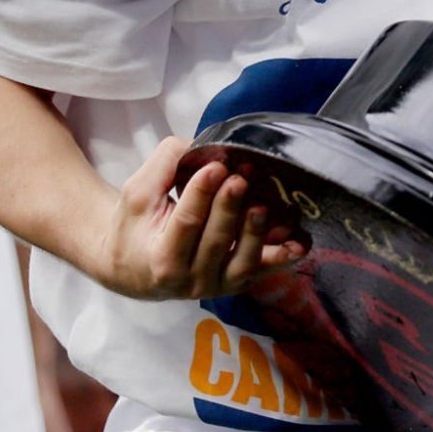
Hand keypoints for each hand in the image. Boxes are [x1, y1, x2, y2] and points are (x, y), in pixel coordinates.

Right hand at [88, 138, 304, 300]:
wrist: (132, 267)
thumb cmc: (135, 225)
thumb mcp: (137, 191)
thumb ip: (165, 165)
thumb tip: (205, 146)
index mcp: (160, 258)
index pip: (185, 224)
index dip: (202, 194)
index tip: (216, 166)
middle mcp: (188, 279)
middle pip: (215, 242)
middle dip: (230, 207)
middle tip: (240, 177)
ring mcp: (215, 285)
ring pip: (241, 263)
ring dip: (256, 232)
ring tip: (262, 205)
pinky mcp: (234, 283)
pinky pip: (261, 272)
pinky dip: (281, 258)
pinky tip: (300, 243)